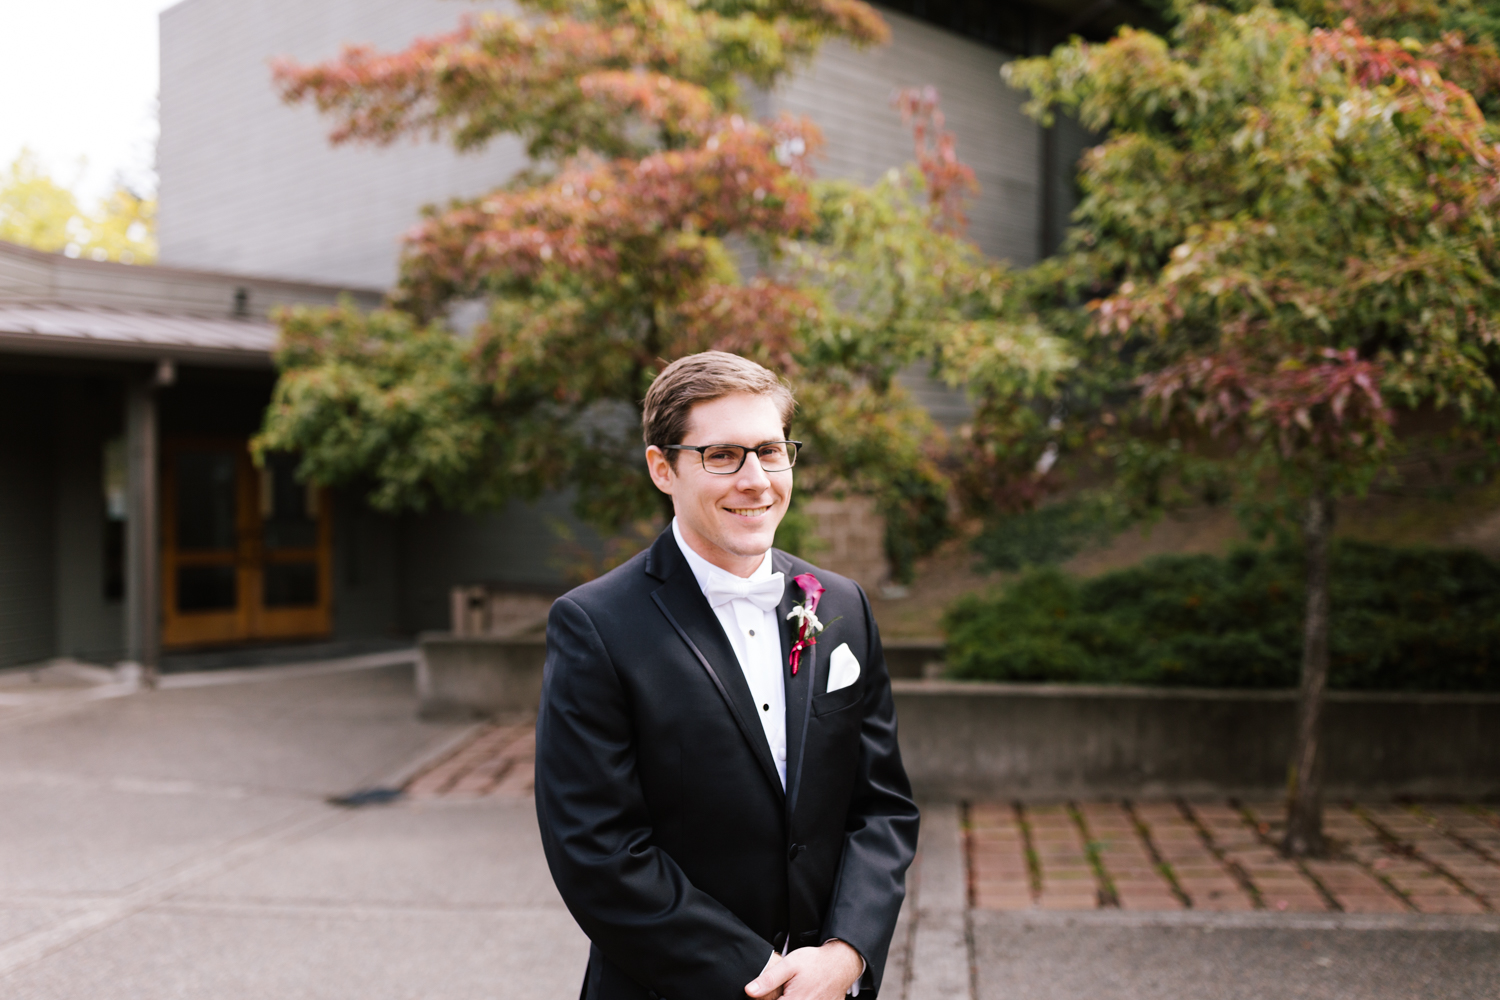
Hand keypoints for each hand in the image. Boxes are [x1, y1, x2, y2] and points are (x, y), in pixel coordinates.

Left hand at [745, 940, 862, 999]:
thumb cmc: (815, 962)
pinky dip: (803, 998)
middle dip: (780, 997)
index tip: (770, 993)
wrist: (840, 963)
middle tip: (785, 989)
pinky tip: (803, 993)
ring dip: (790, 998)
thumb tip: (749, 991)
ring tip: (794, 990)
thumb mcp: (789, 965)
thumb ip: (768, 980)